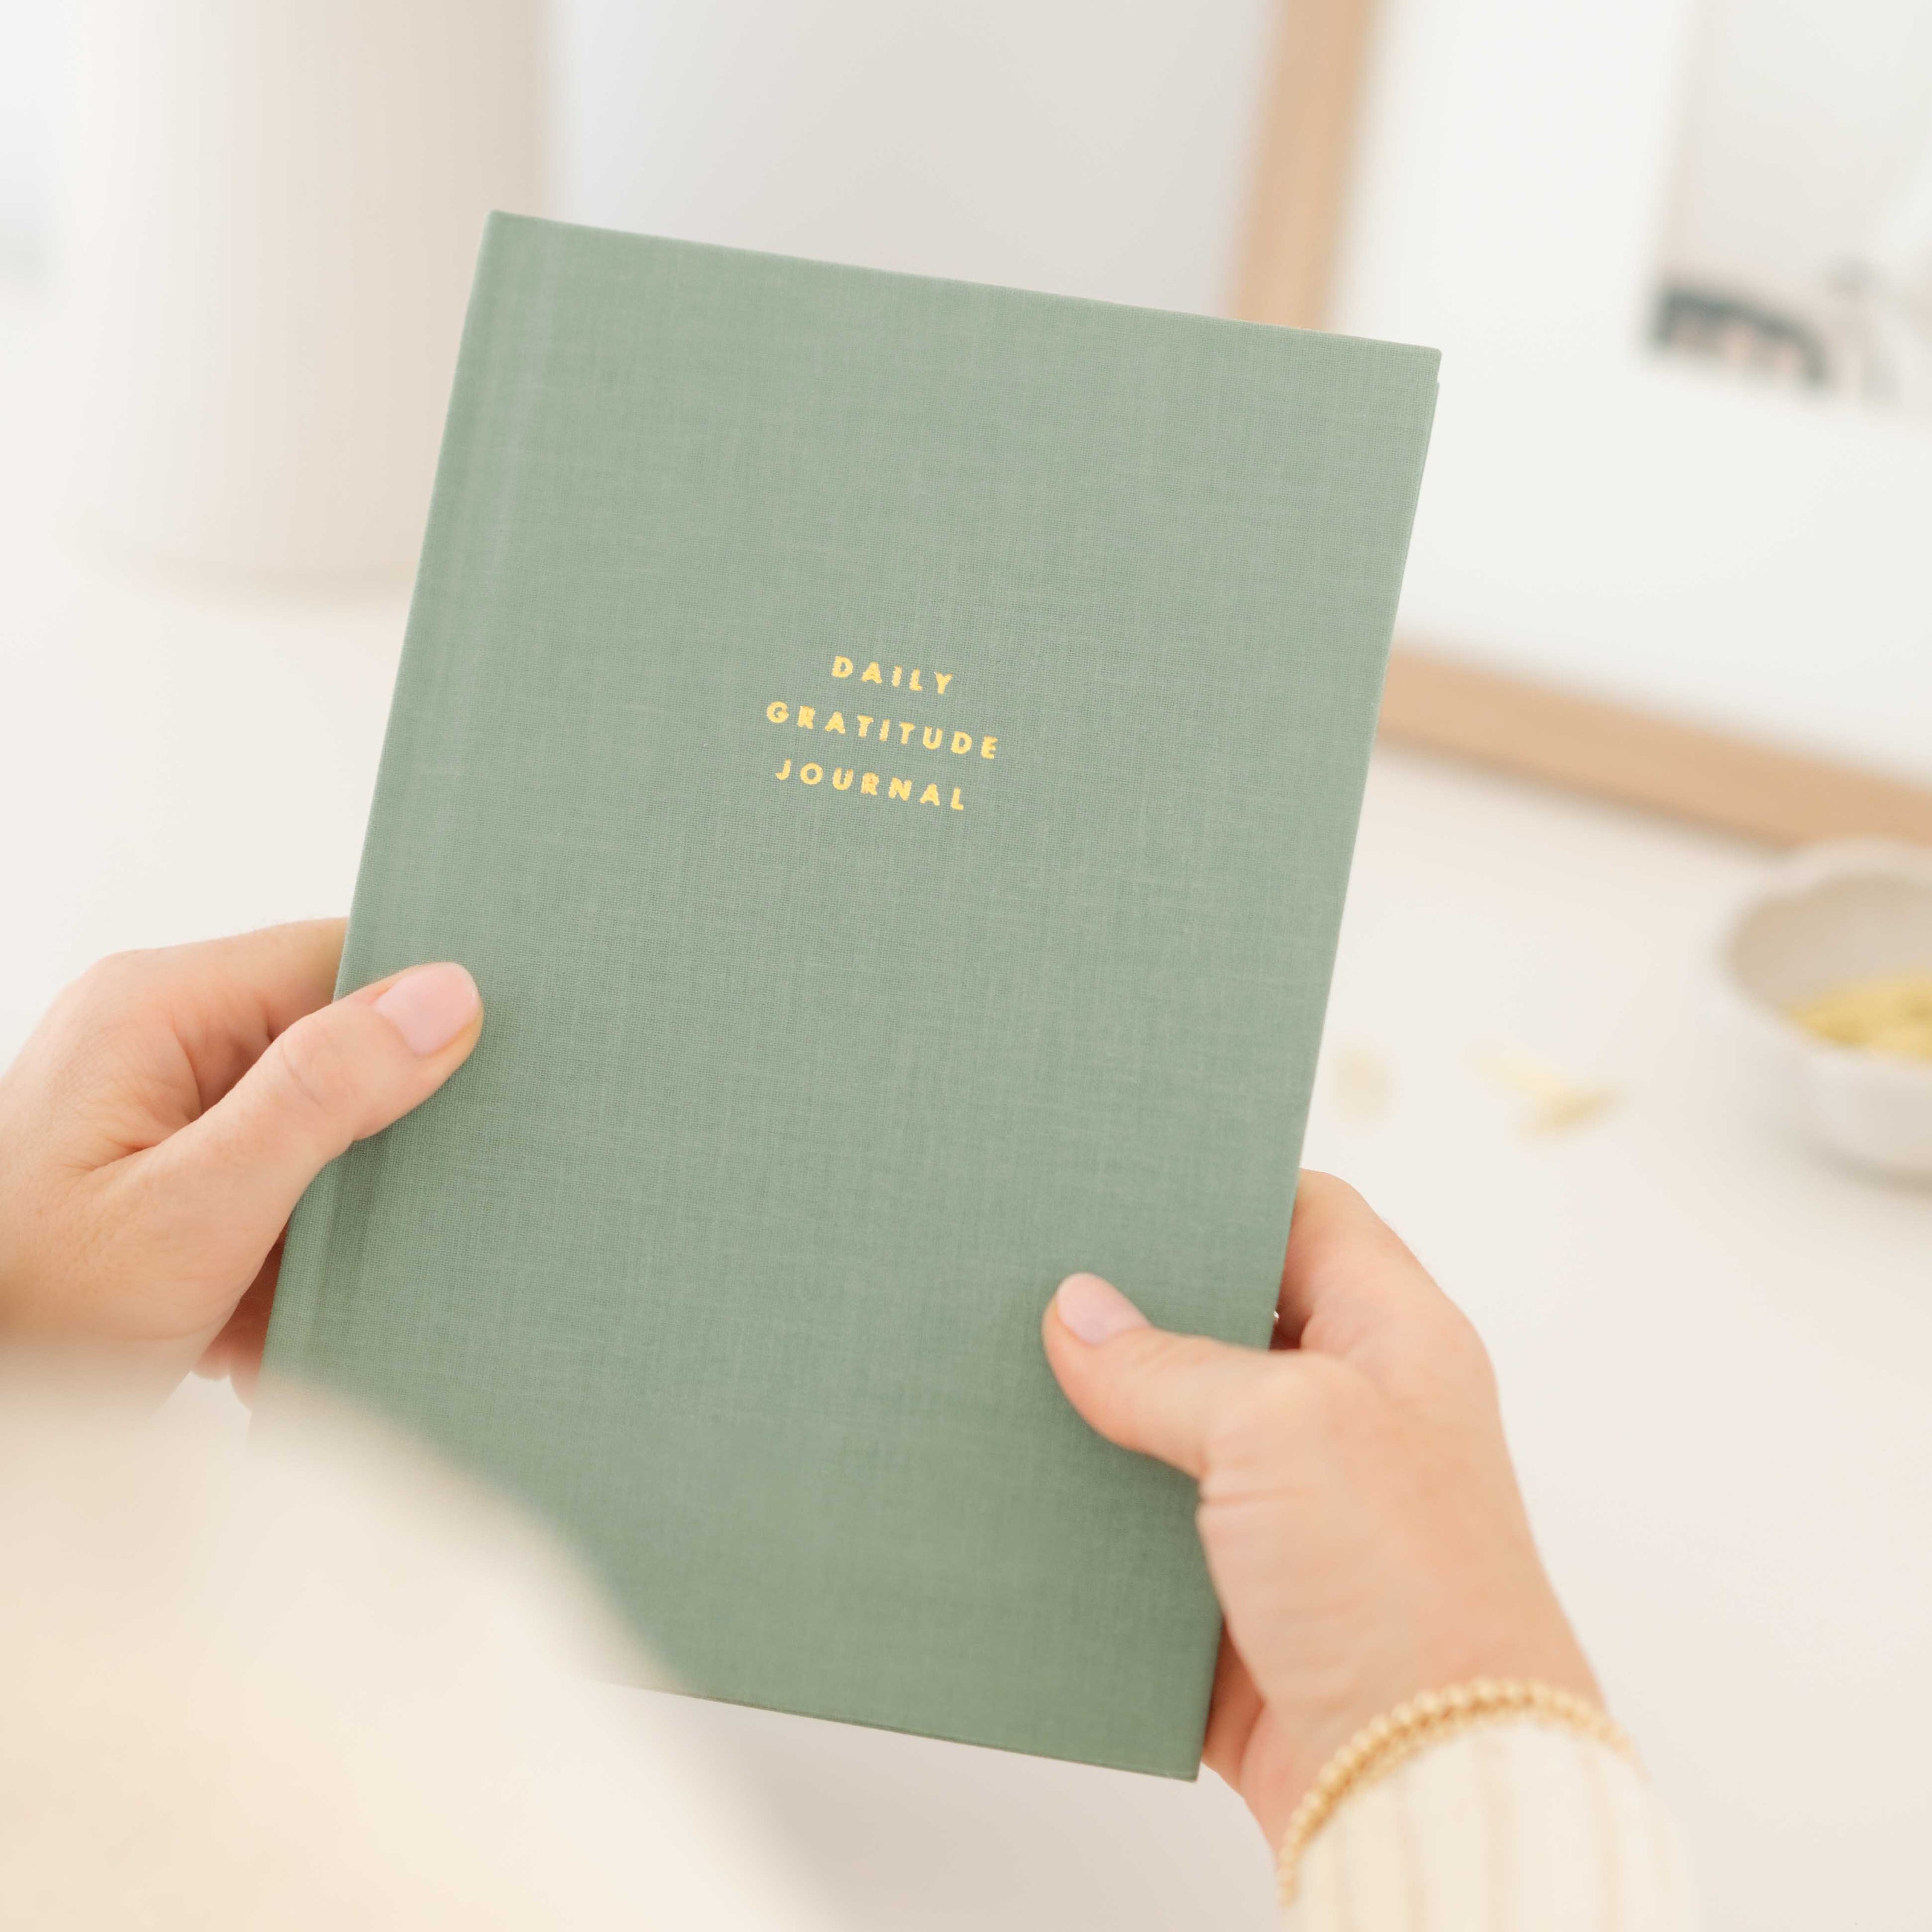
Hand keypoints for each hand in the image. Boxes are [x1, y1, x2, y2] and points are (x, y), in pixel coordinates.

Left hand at [0, 922, 482, 1394]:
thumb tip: (447, 996)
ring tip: (317, 1289)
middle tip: (414, 1212)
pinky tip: (266, 1323)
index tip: (493, 1082)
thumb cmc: (30, 1314)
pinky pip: (270, 1184)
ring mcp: (158, 1107)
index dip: (424, 1014)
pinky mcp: (163, 1173)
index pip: (340, 957)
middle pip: (334, 1045)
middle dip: (381, 1140)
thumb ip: (323, 1094)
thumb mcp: (196, 1211)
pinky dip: (287, 1257)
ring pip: (313, 1128)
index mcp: (159, 1010)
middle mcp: (157, 1038)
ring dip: (335, 1217)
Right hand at [1041, 1172, 1595, 1850]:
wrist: (1423, 1790)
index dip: (1225, 1188)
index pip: (1310, 1217)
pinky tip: (1019, 1486)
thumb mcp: (1283, 1428)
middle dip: (1136, 1302)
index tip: (1126, 1175)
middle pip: (1228, 1320)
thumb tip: (1076, 1313)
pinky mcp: (1242, 1598)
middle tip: (1037, 1265)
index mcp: (1393, 1339)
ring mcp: (1295, 1511)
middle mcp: (1348, 1414)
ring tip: (1001, 1364)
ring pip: (1175, 1430)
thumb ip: (1169, 1363)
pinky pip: (1150, 1534)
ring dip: (1099, 1414)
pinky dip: (1091, 1518)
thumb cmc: (1403, 1591)